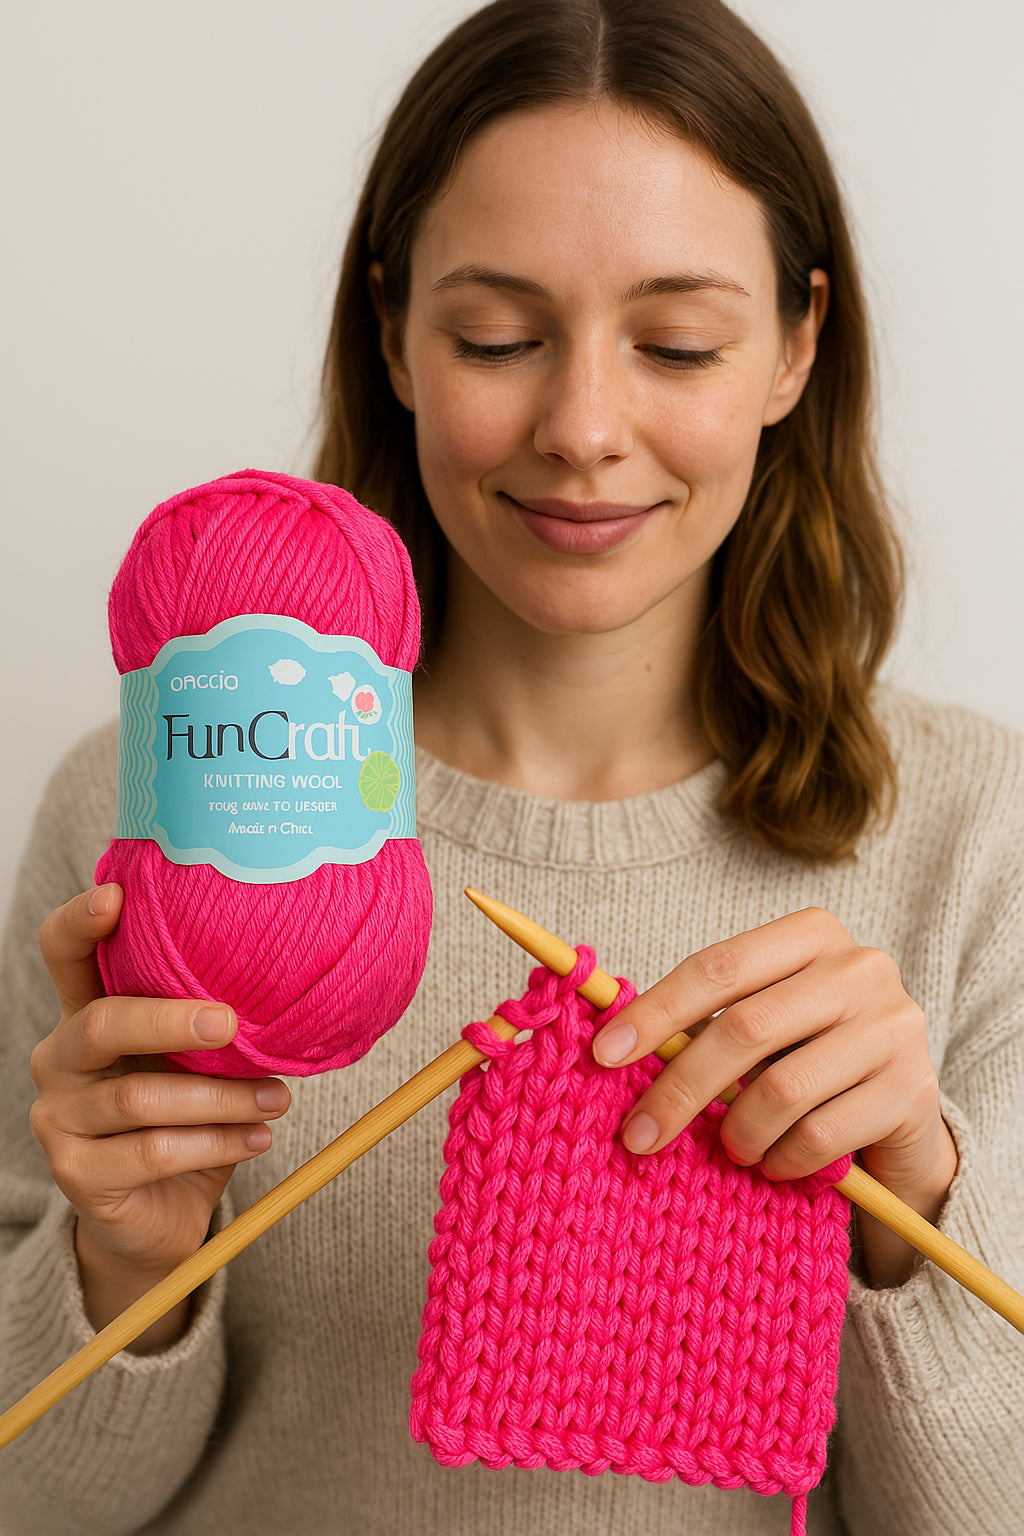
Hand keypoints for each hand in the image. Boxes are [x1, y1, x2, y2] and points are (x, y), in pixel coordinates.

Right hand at [30, 883, 290, 1347]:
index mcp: (86, 1013)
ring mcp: (59, 1117)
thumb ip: (212, 1023)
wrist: (160, 1217)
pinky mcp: (75, 1173)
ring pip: (141, 1097)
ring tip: (276, 1098)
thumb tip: (288, 980)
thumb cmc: (186, 1118)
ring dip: (221, 1097)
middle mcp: (59, 1058)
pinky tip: (257, 1138)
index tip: (117, 895)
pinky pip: (154, 1151)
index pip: (64, 953)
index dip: (80, 921)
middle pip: (100, 1023)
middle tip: (230, 1022)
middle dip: (170, 1020)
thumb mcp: (197, 1061)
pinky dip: (217, 1144)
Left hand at [592, 907, 956, 1285]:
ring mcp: (893, 1027)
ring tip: (732, 1148)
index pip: (718, 966)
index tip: (604, 1053)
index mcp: (813, 934)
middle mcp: (860, 969)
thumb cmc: (808, 1057)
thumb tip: (613, 1046)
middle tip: (639, 1135)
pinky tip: (776, 1163)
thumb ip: (706, 1022)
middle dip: (680, 1088)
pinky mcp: (912, 1092)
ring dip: (738, 1132)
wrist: (901, 1112)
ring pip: (781, 1089)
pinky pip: (820, 1136)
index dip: (656, 1010)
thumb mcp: (761, 1023)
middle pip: (744, 1028)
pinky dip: (782, 1159)